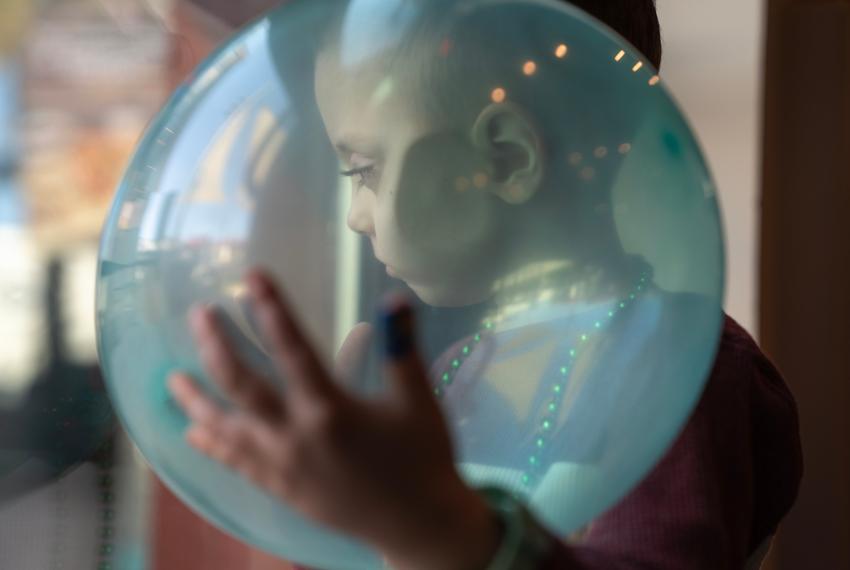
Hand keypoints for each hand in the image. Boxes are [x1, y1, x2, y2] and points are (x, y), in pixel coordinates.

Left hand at [168, 269, 500, 569]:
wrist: (416, 525)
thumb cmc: (421, 457)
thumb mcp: (418, 401)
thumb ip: (402, 348)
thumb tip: (395, 298)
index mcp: (330, 409)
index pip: (292, 347)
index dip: (271, 308)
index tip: (252, 276)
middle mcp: (295, 436)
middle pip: (241, 385)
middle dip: (215, 347)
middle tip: (199, 315)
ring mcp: (281, 466)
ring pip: (225, 429)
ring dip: (197, 402)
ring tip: (173, 380)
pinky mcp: (279, 489)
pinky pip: (235, 464)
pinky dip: (211, 445)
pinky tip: (192, 433)